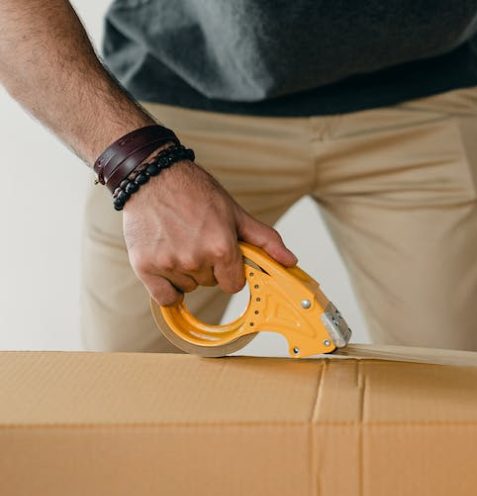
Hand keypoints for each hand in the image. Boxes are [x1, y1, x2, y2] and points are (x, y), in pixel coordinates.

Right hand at [122, 160, 297, 305]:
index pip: (234, 285)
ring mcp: (169, 264)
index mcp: (222, 248)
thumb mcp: (236, 213)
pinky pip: (165, 297)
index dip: (230, 270)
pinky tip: (167, 263)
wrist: (152, 176)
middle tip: (196, 238)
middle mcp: (195, 259)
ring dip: (185, 272)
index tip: (221, 254)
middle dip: (207, 266)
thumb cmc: (196, 192)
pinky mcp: (144, 266)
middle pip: (210, 284)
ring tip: (178, 241)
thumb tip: (291, 261)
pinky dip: (167, 287)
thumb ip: (265, 240)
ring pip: (188, 287)